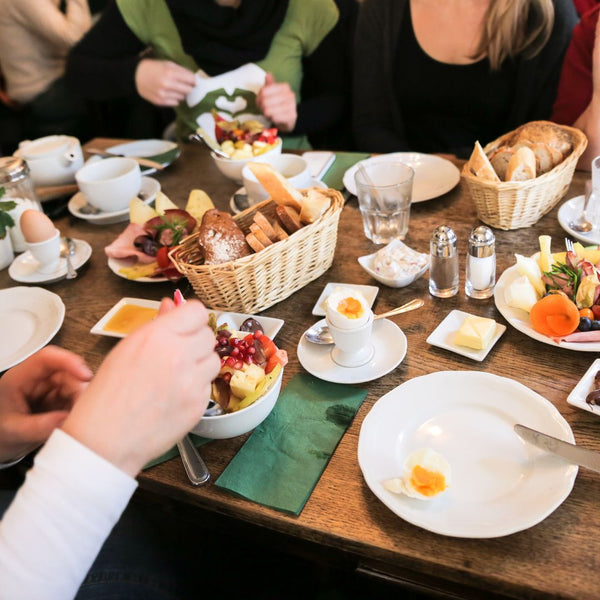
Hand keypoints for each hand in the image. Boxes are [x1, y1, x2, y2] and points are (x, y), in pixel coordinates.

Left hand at [0, 346, 92, 462]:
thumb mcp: (12, 431)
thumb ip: (38, 426)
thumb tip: (65, 419)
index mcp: (19, 379)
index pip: (46, 359)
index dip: (69, 361)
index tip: (84, 375)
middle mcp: (36, 382)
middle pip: (66, 373)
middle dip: (78, 388)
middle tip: (84, 405)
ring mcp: (47, 392)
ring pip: (73, 387)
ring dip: (80, 400)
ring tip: (79, 416)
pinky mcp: (56, 404)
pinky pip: (74, 401)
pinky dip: (79, 409)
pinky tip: (76, 420)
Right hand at [61, 299, 219, 476]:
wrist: (105, 440)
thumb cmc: (107, 395)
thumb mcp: (126, 350)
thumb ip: (156, 326)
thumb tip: (172, 305)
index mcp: (157, 337)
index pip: (197, 311)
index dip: (191, 318)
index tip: (184, 326)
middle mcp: (178, 355)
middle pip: (208, 335)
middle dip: (195, 342)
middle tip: (177, 354)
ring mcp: (192, 381)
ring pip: (213, 360)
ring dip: (200, 364)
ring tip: (176, 376)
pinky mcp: (199, 404)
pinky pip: (208, 385)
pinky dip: (196, 388)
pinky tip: (175, 395)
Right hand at [135, 59, 195, 106]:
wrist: (135, 76)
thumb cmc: (153, 68)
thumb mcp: (167, 64)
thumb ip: (181, 70)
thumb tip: (194, 78)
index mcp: (169, 72)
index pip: (191, 79)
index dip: (194, 80)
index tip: (193, 80)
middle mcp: (167, 84)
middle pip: (188, 90)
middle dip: (188, 87)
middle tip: (184, 84)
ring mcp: (163, 94)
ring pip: (182, 97)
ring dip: (181, 93)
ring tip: (174, 88)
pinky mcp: (160, 102)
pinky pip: (175, 103)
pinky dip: (175, 98)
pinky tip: (169, 93)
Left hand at [256, 72, 297, 131]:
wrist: (288, 120)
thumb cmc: (278, 105)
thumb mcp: (272, 93)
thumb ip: (269, 84)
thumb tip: (268, 74)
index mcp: (285, 86)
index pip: (263, 91)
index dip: (258, 99)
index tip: (260, 102)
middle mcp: (290, 94)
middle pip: (265, 101)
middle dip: (262, 108)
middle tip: (264, 110)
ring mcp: (292, 105)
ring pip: (268, 110)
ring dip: (266, 114)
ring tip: (269, 114)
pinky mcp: (291, 116)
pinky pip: (274, 118)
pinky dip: (272, 119)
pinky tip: (274, 119)